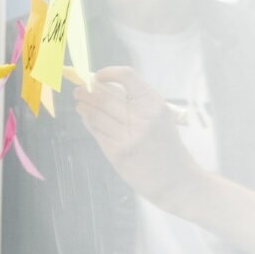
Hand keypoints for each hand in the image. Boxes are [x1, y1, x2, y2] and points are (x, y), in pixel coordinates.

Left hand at [74, 65, 202, 207]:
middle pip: (103, 96)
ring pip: (95, 114)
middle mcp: (142, 118)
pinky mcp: (117, 153)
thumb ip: (135, 101)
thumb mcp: (159, 117)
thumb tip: (103, 85)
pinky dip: (89, 123)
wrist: (176, 180)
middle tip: (78, 89)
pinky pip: (96, 132)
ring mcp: (128, 137)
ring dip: (83, 106)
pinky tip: (87, 119)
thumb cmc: (164, 145)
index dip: (108, 73)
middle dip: (86, 90)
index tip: (98, 76)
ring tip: (80, 103)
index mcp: (155, 104)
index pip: (127, 76)